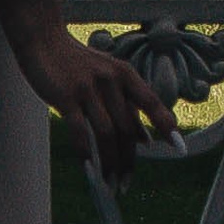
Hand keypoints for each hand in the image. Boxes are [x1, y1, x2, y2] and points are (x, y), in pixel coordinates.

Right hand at [0, 0, 179, 184]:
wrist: (43, 39)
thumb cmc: (77, 63)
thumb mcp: (107, 78)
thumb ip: (126, 106)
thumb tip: (146, 140)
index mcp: (125, 74)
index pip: (151, 102)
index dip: (166, 125)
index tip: (179, 149)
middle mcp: (110, 80)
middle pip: (127, 128)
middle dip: (128, 161)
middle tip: (125, 184)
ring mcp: (88, 88)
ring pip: (107, 134)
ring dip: (110, 164)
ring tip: (109, 183)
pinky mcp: (66, 96)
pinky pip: (80, 131)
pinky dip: (86, 152)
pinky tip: (88, 167)